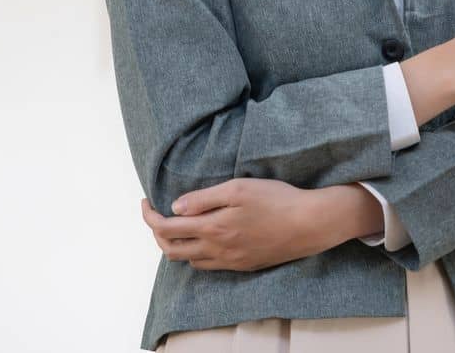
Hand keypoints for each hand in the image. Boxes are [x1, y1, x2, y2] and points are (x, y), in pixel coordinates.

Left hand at [140, 178, 376, 270]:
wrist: (309, 224)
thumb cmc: (276, 200)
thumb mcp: (238, 188)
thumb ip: (204, 198)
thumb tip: (175, 207)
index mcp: (212, 228)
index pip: (166, 228)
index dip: (149, 216)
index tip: (146, 201)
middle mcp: (216, 250)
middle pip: (171, 249)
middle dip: (157, 232)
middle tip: (157, 214)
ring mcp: (229, 261)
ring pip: (189, 260)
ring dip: (175, 244)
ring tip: (177, 226)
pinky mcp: (243, 265)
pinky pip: (209, 265)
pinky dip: (196, 253)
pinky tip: (204, 240)